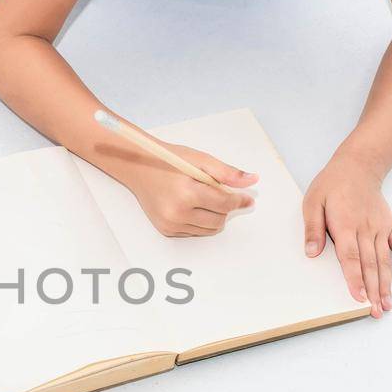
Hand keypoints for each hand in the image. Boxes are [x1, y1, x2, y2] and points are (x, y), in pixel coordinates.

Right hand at [126, 142, 258, 236]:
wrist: (140, 168)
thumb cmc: (169, 161)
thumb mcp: (200, 160)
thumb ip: (227, 173)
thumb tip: (252, 180)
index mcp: (187, 193)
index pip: (224, 204)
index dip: (239, 201)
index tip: (246, 199)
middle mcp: (177, 213)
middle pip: (219, 220)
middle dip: (224, 208)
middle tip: (217, 193)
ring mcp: (171, 224)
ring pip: (209, 229)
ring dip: (213, 216)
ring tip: (204, 198)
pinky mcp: (166, 230)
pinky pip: (195, 231)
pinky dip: (199, 221)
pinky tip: (191, 206)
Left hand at [302, 154, 391, 316]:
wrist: (358, 166)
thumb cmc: (332, 185)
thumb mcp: (313, 202)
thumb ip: (313, 228)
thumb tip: (312, 253)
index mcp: (345, 225)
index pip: (351, 258)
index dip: (355, 280)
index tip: (358, 298)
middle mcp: (366, 229)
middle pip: (370, 265)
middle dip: (372, 291)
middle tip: (375, 312)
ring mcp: (380, 228)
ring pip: (385, 261)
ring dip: (386, 285)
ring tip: (387, 306)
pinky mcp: (390, 226)